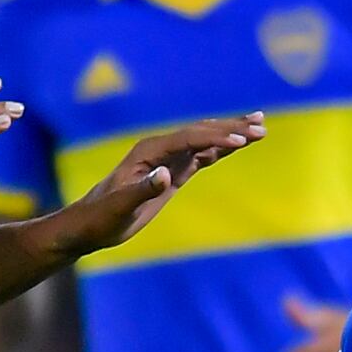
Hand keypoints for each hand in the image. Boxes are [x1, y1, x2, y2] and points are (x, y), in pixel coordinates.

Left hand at [55, 113, 266, 257]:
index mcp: (148, 152)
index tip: (242, 140)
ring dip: (232, 133)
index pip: (189, 139)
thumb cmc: (101, 218)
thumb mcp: (119, 208)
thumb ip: (142, 190)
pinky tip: (240, 144)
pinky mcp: (172, 173)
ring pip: (205, 141)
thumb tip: (164, 175)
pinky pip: (202, 156)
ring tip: (260, 126)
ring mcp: (167, 160)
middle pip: (201, 133)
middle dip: (232, 129)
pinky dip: (222, 149)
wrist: (89, 225)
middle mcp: (160, 150)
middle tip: (261, 127)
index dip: (215, 137)